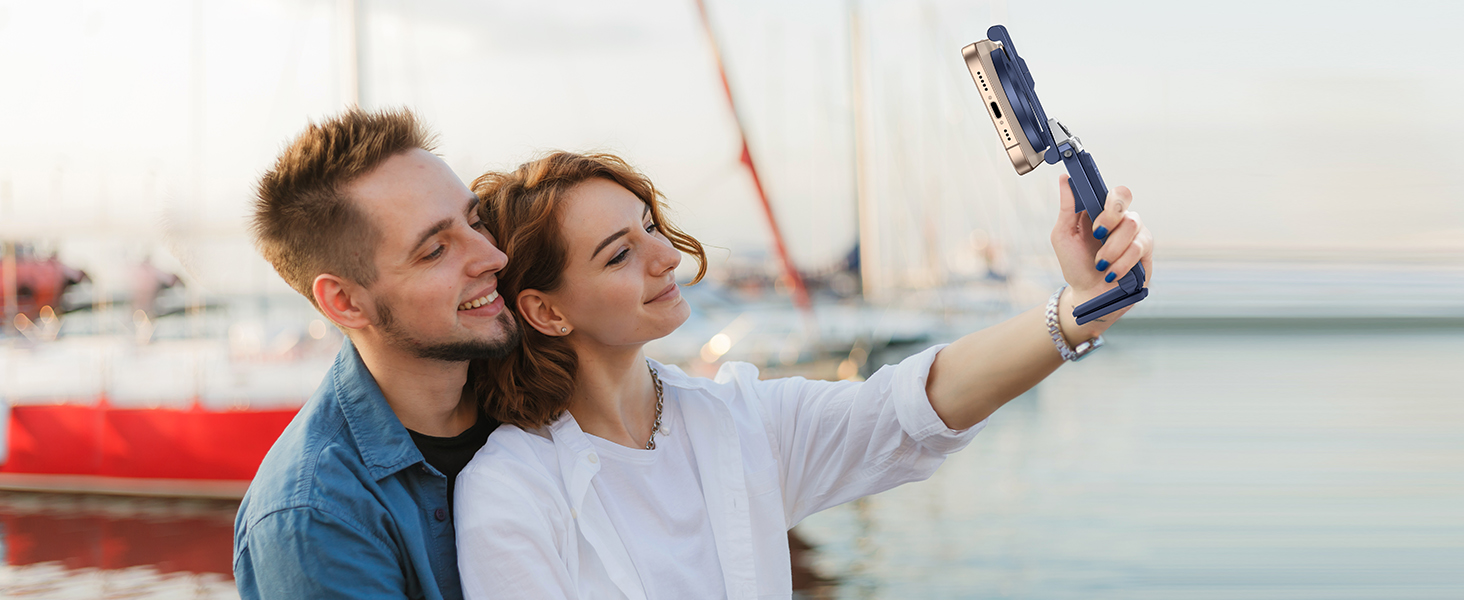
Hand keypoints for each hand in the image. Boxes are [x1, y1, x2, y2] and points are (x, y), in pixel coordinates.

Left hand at [1049, 175, 1153, 330]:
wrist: (1088, 295)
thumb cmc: (1076, 264)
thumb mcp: (1063, 236)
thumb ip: (1066, 208)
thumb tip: (1064, 179)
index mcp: (1101, 211)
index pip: (1111, 190)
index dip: (1104, 191)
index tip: (1094, 202)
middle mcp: (1121, 218)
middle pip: (1124, 197)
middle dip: (1109, 215)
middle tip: (1096, 233)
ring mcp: (1136, 234)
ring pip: (1132, 225)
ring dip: (1111, 247)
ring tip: (1100, 263)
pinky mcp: (1146, 252)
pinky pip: (1138, 248)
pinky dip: (1121, 262)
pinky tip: (1111, 273)